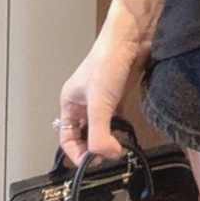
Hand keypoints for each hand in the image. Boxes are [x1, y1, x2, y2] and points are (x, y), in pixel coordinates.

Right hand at [57, 8, 153, 166]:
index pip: (67, 138)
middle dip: (94, 148)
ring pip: (102, 127)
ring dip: (109, 140)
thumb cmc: (108, 65)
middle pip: (84, 135)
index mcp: (69, 103)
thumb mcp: (99, 103)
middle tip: (109, 158)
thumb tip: (108, 156)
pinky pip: (117, 118)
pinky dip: (121, 129)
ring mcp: (102, 98)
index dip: (77, 154)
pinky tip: (128, 136)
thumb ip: (99, 133)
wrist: (132, 36)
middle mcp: (83, 102)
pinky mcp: (120, 94)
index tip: (94, 164)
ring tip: (119, 150)